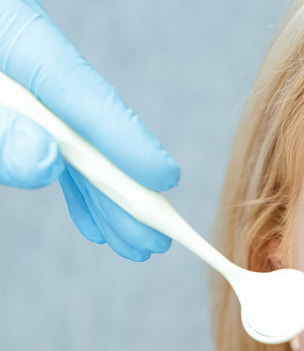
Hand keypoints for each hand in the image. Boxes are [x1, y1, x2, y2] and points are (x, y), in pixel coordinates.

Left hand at [0, 0, 176, 259]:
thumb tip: (45, 159)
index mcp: (11, 30)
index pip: (79, 90)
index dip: (124, 138)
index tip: (162, 179)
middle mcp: (17, 57)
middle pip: (82, 125)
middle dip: (117, 186)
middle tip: (151, 237)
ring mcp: (13, 84)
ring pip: (65, 142)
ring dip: (99, 197)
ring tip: (130, 242)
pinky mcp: (5, 104)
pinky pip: (39, 144)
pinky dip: (67, 182)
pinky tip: (92, 217)